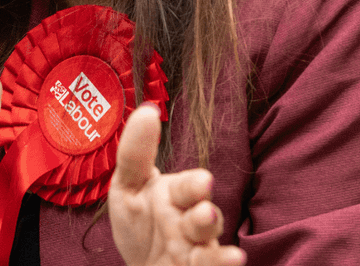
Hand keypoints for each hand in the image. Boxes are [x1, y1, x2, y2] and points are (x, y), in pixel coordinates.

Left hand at [108, 104, 244, 265]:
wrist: (141, 265)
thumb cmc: (139, 225)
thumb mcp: (127, 187)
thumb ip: (135, 153)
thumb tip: (146, 109)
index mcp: (176, 196)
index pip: (188, 187)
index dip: (194, 185)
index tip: (202, 182)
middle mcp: (191, 220)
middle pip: (204, 215)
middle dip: (205, 213)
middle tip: (203, 209)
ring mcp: (197, 247)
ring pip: (209, 240)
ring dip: (209, 235)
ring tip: (206, 226)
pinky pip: (213, 265)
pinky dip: (221, 262)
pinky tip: (231, 257)